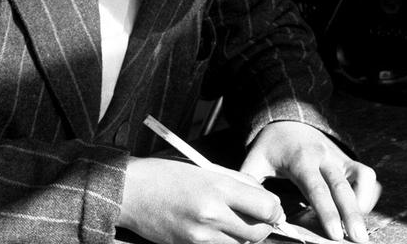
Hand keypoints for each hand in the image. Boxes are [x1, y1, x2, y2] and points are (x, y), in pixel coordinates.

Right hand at [119, 156, 283, 243]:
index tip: (273, 208)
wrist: (131, 191)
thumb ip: (238, 183)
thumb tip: (266, 199)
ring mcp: (200, 236)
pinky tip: (218, 229)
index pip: (266, 208)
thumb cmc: (166, 175)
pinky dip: (226, 243)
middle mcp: (211, 214)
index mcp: (217, 187)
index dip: (275, 209)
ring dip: (245, 236)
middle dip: (265, 226)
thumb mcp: (206, 169)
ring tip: (234, 220)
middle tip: (260, 217)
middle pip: (258, 232)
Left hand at [239, 121, 380, 242]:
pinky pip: (366, 175)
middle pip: (342, 187)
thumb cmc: (270, 147)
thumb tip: (247, 210)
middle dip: (352, 214)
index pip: (316, 188)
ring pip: (361, 178)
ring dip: (363, 204)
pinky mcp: (348, 161)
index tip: (334, 233)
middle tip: (358, 239)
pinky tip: (361, 211)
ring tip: (360, 230)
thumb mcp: (254, 161)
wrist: (287, 122)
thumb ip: (250, 184)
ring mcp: (338, 158)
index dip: (326, 211)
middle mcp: (324, 157)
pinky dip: (368, 193)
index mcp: (300, 160)